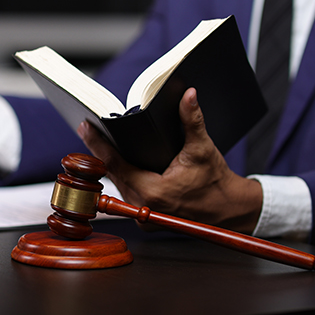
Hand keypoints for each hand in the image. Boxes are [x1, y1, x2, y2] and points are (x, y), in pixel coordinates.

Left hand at [78, 88, 262, 233]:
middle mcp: (143, 207)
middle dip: (102, 151)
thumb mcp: (203, 149)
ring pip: (118, 185)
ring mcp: (143, 216)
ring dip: (111, 165)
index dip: (98, 144)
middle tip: (90, 128)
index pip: (115, 164)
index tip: (84, 127)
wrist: (229, 210)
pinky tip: (118, 161)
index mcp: (153, 192)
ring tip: (100, 142)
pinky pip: (127, 194)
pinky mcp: (146, 218)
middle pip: (113, 174)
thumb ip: (192, 120)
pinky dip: (122, 177)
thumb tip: (188, 95)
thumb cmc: (216, 183)